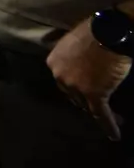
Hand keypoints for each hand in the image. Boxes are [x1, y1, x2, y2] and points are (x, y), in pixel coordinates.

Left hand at [48, 16, 131, 139]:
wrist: (108, 32)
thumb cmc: (93, 32)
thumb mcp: (73, 43)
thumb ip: (71, 57)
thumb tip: (80, 64)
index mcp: (53, 63)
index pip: (63, 81)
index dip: (76, 87)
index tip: (86, 91)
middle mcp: (60, 76)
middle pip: (73, 94)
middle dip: (85, 100)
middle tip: (98, 105)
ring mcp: (76, 87)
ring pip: (87, 105)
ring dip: (98, 111)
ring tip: (112, 118)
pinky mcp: (94, 94)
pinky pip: (101, 114)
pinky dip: (109, 125)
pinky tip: (115, 135)